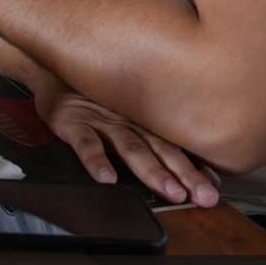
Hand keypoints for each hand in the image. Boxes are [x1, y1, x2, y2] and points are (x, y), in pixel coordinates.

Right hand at [35, 84, 218, 206]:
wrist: (51, 69)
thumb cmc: (91, 98)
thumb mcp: (124, 115)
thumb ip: (152, 142)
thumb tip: (194, 170)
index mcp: (143, 122)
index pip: (176, 147)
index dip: (196, 168)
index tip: (214, 189)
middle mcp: (129, 121)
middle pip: (162, 149)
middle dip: (185, 174)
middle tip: (203, 196)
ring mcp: (102, 121)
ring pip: (131, 147)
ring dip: (152, 170)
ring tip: (169, 190)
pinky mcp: (73, 121)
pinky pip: (86, 142)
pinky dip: (97, 160)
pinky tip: (107, 177)